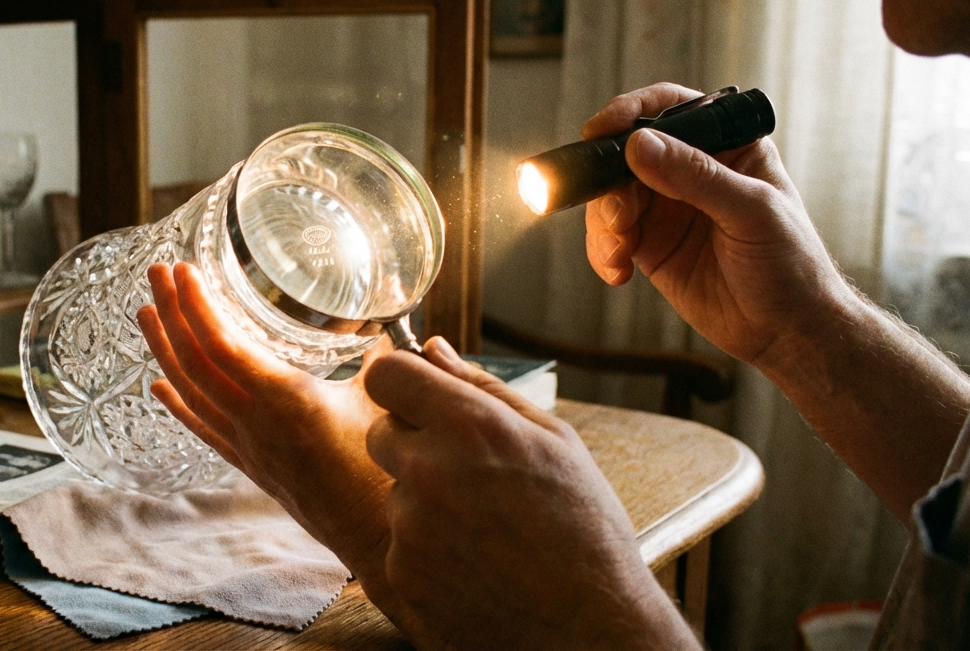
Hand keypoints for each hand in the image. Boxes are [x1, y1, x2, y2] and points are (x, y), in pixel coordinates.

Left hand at [137, 262, 445, 641]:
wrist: (374, 534)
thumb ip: (380, 361)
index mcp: (285, 398)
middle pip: (195, 360)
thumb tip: (383, 329)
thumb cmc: (383, 468)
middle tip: (156, 272)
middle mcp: (254, 421)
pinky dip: (177, 403)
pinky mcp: (249, 465)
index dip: (197, 305)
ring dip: (164, 349)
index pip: (222, 345)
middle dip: (172, 312)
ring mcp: (246, 445)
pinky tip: (158, 386)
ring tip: (147, 313)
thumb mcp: (383, 402)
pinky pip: (202, 429)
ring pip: (191, 391)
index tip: (182, 270)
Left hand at [366, 338, 697, 648]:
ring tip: (483, 523)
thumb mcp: (553, 440)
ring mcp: (410, 524)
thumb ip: (483, 388)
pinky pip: (398, 538)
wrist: (588, 626)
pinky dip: (425, 544)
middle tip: (465, 468)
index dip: (400, 381)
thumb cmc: (584, 528)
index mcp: (470, 425)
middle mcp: (429, 469)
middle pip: (380, 430)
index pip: (386, 373)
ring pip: (393, 487)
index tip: (414, 393)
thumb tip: (431, 347)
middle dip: (412, 440)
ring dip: (423, 496)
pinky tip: (473, 557)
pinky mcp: (400, 570)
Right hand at [584, 83, 853, 367]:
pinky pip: (610, 236)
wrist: (789, 331)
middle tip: (616, 215)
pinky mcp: (651, 245)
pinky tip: (618, 271)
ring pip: (611, 196)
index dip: (630, 112)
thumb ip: (696, 176)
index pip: (670, 108)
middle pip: (627, 154)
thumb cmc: (792, 265)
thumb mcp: (750, 212)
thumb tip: (640, 145)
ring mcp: (667, 208)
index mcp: (726, 145)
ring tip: (620, 250)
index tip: (599, 131)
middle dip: (609, 183)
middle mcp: (691, 171)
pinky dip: (603, 250)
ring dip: (604, 222)